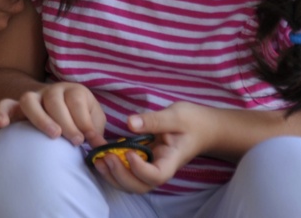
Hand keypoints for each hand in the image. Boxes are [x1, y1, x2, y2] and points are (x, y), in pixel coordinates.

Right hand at [0, 81, 105, 147]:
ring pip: (29, 100)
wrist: (62, 113)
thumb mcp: (94, 122)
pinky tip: (2, 125)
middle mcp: (52, 91)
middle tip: (75, 141)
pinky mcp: (18, 107)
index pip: (76, 100)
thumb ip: (96, 133)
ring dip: (41, 118)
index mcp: (73, 91)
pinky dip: (2, 112)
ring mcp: (34, 97)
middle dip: (66, 122)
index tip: (87, 139)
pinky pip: (5, 104)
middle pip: (54, 100)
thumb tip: (100, 147)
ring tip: (54, 135)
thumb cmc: (81, 121)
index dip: (82, 121)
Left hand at [89, 101, 209, 193]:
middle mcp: (161, 168)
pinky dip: (112, 168)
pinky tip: (100, 154)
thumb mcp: (175, 115)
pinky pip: (127, 173)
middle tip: (106, 157)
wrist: (203, 128)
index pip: (156, 176)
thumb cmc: (192, 121)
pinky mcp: (144, 162)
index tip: (128, 152)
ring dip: (112, 176)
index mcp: (172, 160)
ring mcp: (152, 167)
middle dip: (120, 176)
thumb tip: (130, 123)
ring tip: (97, 158)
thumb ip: (153, 120)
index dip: (139, 169)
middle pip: (140, 186)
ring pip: (131, 184)